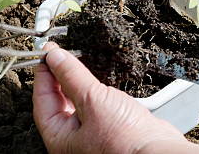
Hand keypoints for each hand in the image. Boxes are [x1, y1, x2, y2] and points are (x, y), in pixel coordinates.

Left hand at [32, 42, 187, 153]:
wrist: (156, 151)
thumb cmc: (124, 140)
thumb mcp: (92, 99)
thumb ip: (72, 76)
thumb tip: (55, 58)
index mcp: (59, 139)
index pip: (42, 101)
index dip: (44, 74)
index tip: (47, 54)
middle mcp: (73, 139)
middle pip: (57, 101)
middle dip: (59, 76)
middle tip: (61, 54)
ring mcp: (92, 133)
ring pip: (77, 101)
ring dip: (77, 80)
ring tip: (78, 60)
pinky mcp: (110, 126)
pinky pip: (95, 104)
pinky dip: (94, 88)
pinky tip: (98, 76)